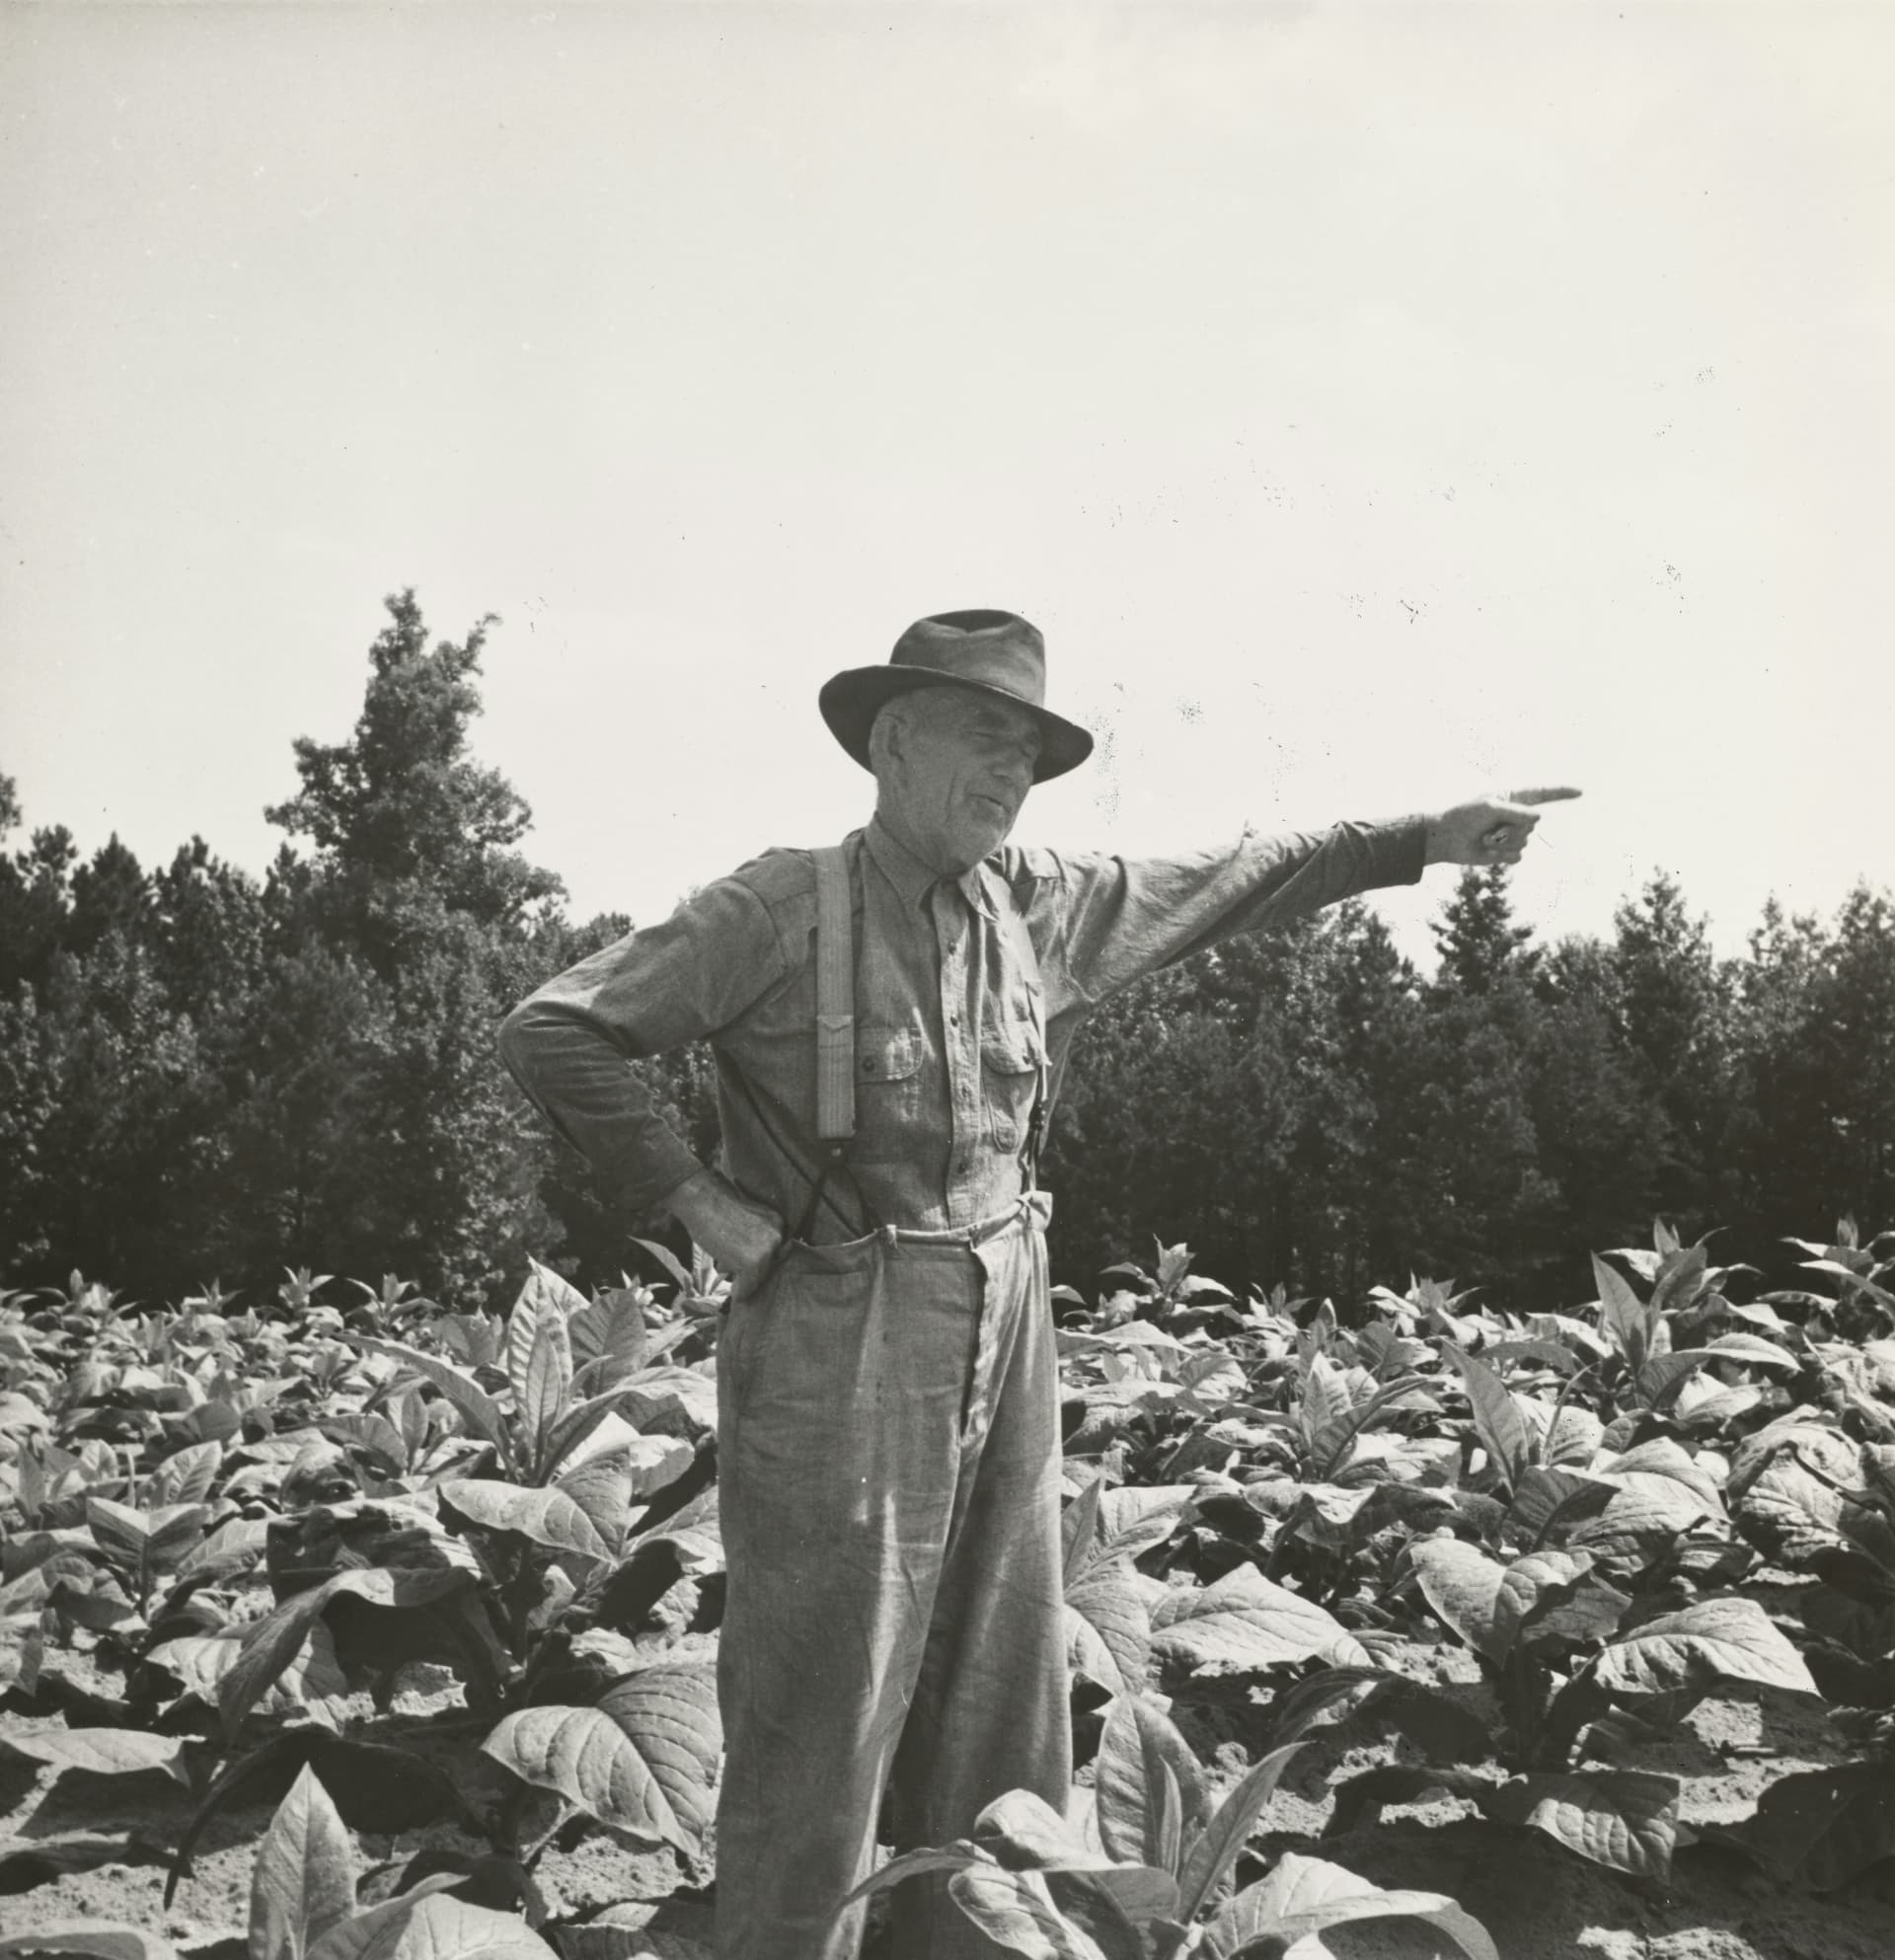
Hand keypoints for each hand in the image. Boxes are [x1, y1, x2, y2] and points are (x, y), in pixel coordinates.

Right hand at [664, 1169, 785, 1294]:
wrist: (702, 1199)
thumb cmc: (716, 1208)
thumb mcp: (745, 1221)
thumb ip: (753, 1240)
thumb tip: (747, 1269)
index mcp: (778, 1223)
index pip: (774, 1254)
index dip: (757, 1261)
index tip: (743, 1266)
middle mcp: (778, 1236)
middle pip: (768, 1267)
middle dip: (749, 1271)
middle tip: (730, 1269)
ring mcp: (767, 1249)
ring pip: (758, 1279)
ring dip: (744, 1282)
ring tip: (728, 1277)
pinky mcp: (752, 1263)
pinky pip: (748, 1287)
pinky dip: (739, 1293)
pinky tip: (731, 1294)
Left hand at [1424, 786, 1581, 867]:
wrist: (1445, 838)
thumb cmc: (1464, 816)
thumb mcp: (1490, 807)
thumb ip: (1517, 812)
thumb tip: (1539, 818)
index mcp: (1512, 797)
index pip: (1543, 793)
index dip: (1561, 793)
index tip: (1580, 792)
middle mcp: (1516, 815)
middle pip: (1532, 824)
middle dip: (1510, 828)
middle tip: (1488, 826)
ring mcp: (1512, 834)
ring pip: (1525, 841)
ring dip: (1502, 842)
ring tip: (1484, 838)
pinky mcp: (1506, 852)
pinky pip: (1517, 857)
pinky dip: (1501, 855)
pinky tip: (1486, 850)